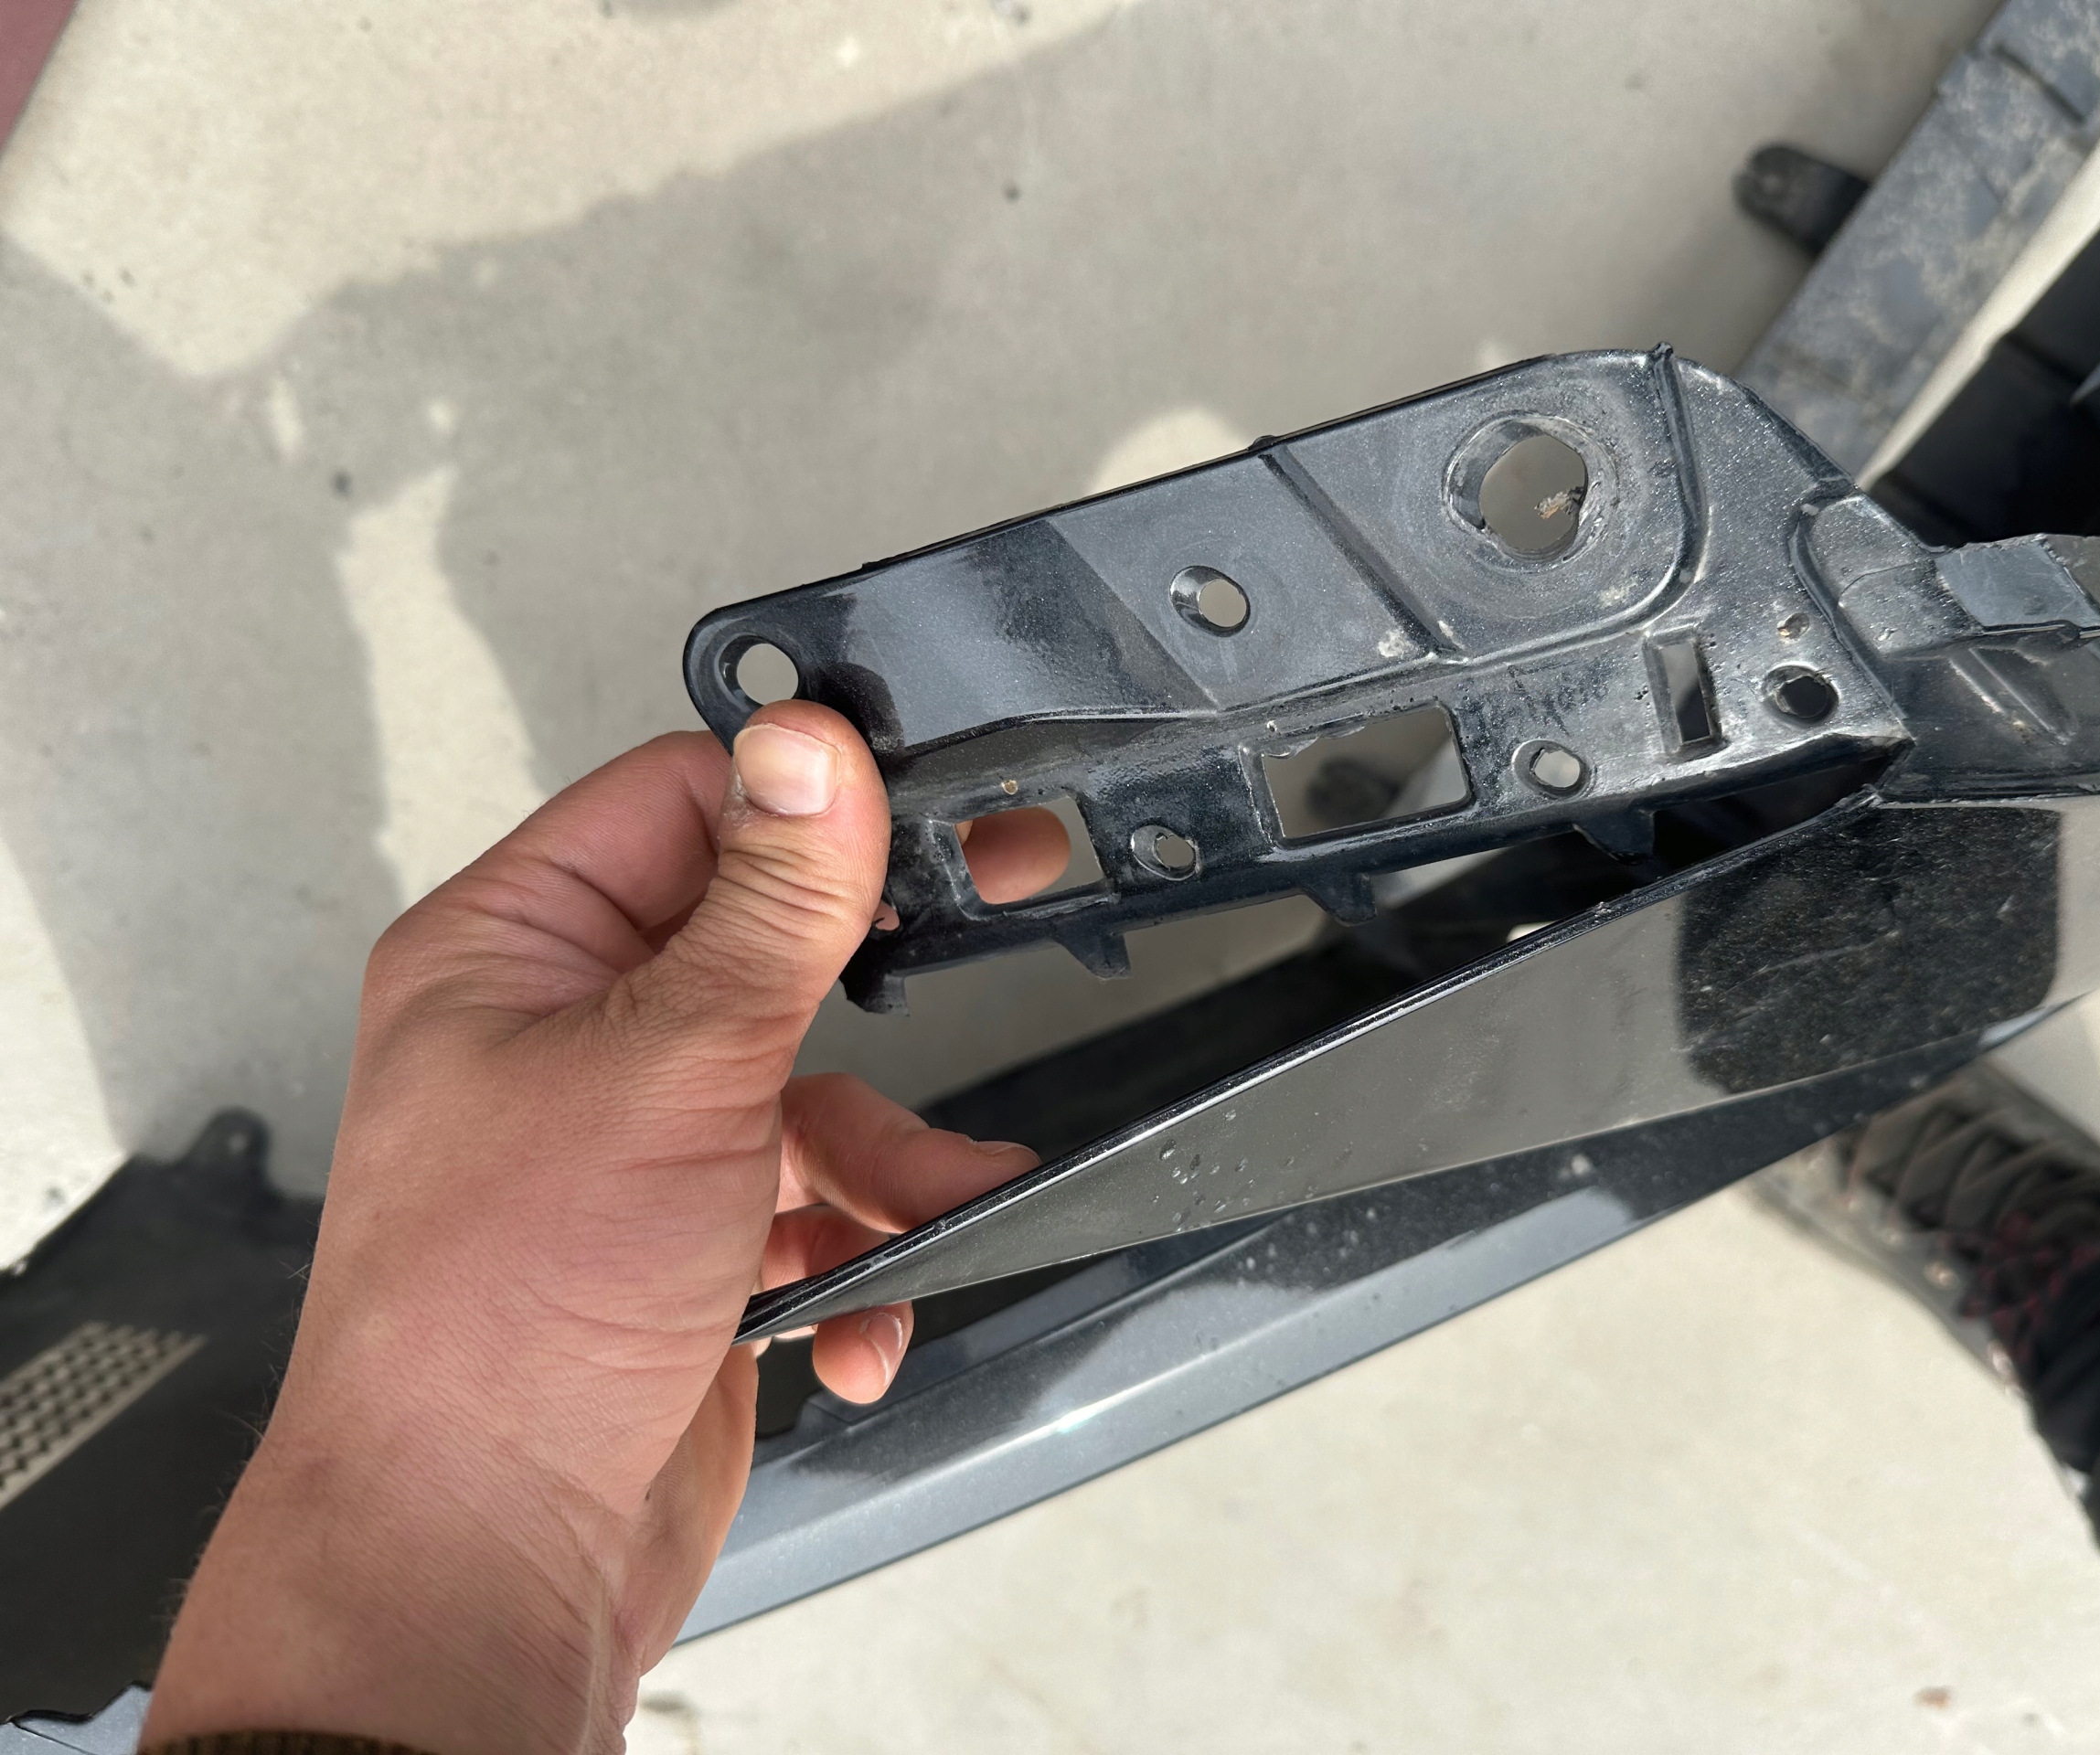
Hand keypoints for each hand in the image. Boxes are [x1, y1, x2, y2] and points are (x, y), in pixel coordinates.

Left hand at [144, 706, 1069, 1752]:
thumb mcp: (670, 1071)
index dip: (805, 798)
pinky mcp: (690, 1245)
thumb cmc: (502, 1314)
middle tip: (996, 910)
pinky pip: (815, 1207)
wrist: (483, 1559)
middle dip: (877, 979)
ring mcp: (633, 1144)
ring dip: (888, 1159)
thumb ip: (767, 908)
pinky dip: (860, 1258)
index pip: (680, 802)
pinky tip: (858, 1319)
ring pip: (813, 1089)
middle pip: (766, 942)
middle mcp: (569, 1033)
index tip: (924, 808)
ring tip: (927, 1207)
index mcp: (515, 949)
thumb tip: (813, 749)